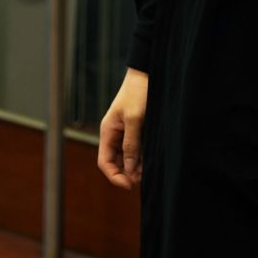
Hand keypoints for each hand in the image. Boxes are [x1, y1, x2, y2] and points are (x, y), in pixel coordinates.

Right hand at [97, 67, 147, 190]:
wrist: (148, 72)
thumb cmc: (138, 92)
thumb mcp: (134, 119)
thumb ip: (131, 144)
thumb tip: (130, 170)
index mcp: (107, 131)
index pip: (104, 162)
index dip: (115, 176)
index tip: (130, 185)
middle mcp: (114, 133)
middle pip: (116, 162)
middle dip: (128, 173)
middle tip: (145, 178)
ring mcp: (125, 131)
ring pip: (128, 157)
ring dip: (137, 166)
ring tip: (150, 169)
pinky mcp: (137, 128)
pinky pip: (137, 148)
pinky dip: (143, 156)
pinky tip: (153, 159)